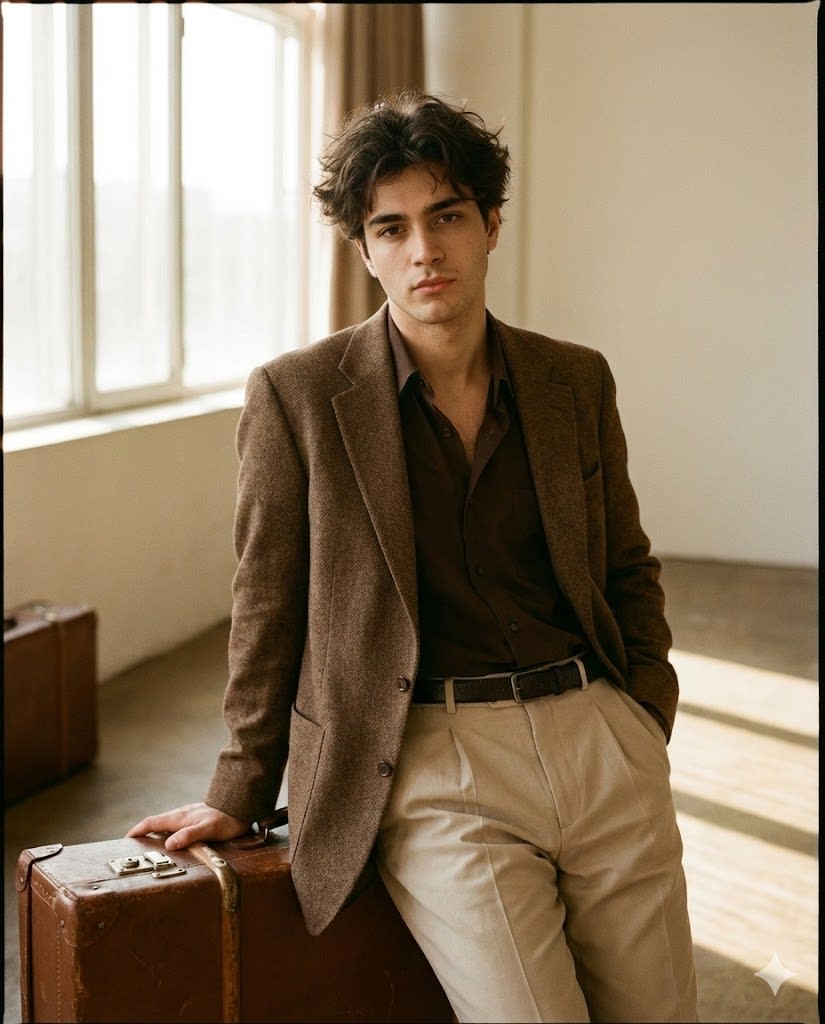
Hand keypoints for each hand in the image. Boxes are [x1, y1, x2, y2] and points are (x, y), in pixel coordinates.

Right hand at [126, 802, 249, 850]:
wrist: (241, 807)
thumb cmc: (227, 820)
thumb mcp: (208, 829)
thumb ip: (189, 835)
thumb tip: (169, 844)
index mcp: (180, 817)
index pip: (152, 822)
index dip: (137, 830)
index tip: (126, 839)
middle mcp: (181, 814)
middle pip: (156, 822)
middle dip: (142, 831)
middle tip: (133, 844)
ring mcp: (188, 815)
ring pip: (166, 823)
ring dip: (154, 831)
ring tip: (148, 844)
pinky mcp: (196, 817)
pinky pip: (175, 824)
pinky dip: (167, 831)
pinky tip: (171, 838)